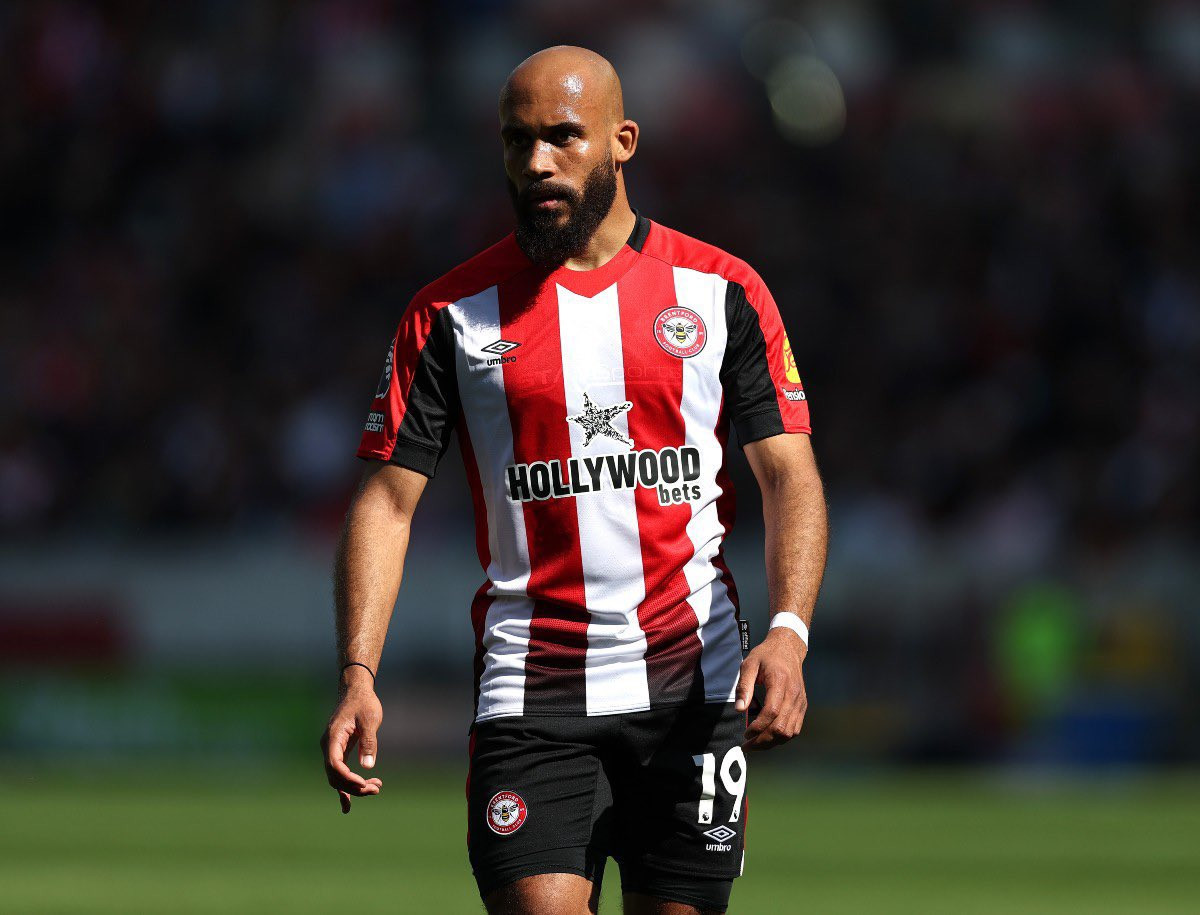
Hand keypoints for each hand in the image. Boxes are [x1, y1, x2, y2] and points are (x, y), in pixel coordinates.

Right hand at [320, 666, 383, 812]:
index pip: (335, 764)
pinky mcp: (339, 752)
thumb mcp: (370, 720)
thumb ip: (368, 741)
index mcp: (333, 738)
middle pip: (335, 776)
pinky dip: (346, 787)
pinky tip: (348, 805)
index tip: (364, 783)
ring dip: (354, 787)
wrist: (357, 692)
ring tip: (376, 788)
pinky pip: (339, 773)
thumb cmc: (364, 703)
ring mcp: (332, 750)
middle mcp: (328, 746)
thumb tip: (367, 766)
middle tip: (376, 788)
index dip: (348, 778)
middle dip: (354, 786)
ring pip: (338, 777)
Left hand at [735, 626, 807, 750]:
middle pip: (782, 726)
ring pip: (790, 731)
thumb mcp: (749, 664)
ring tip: (756, 744)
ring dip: (772, 742)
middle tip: (747, 745)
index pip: (772, 711)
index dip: (758, 726)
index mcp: (780, 682)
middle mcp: (794, 694)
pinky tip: (768, 737)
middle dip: (763, 740)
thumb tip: (739, 709)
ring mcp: (800, 701)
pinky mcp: (802, 706)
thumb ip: (744, 686)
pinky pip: (795, 728)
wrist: (788, 648)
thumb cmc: (766, 655)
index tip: (746, 733)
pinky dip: (782, 737)